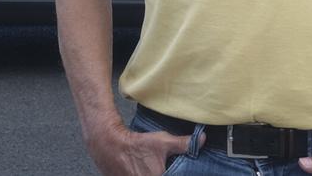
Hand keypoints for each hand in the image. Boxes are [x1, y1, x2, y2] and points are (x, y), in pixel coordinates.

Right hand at [86, 122, 200, 175]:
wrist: (109, 146)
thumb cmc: (137, 144)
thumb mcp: (162, 141)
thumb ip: (183, 144)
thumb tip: (202, 140)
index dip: (178, 173)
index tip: (176, 170)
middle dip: (167, 172)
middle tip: (163, 167)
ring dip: (153, 173)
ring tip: (153, 168)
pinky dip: (145, 175)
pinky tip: (146, 170)